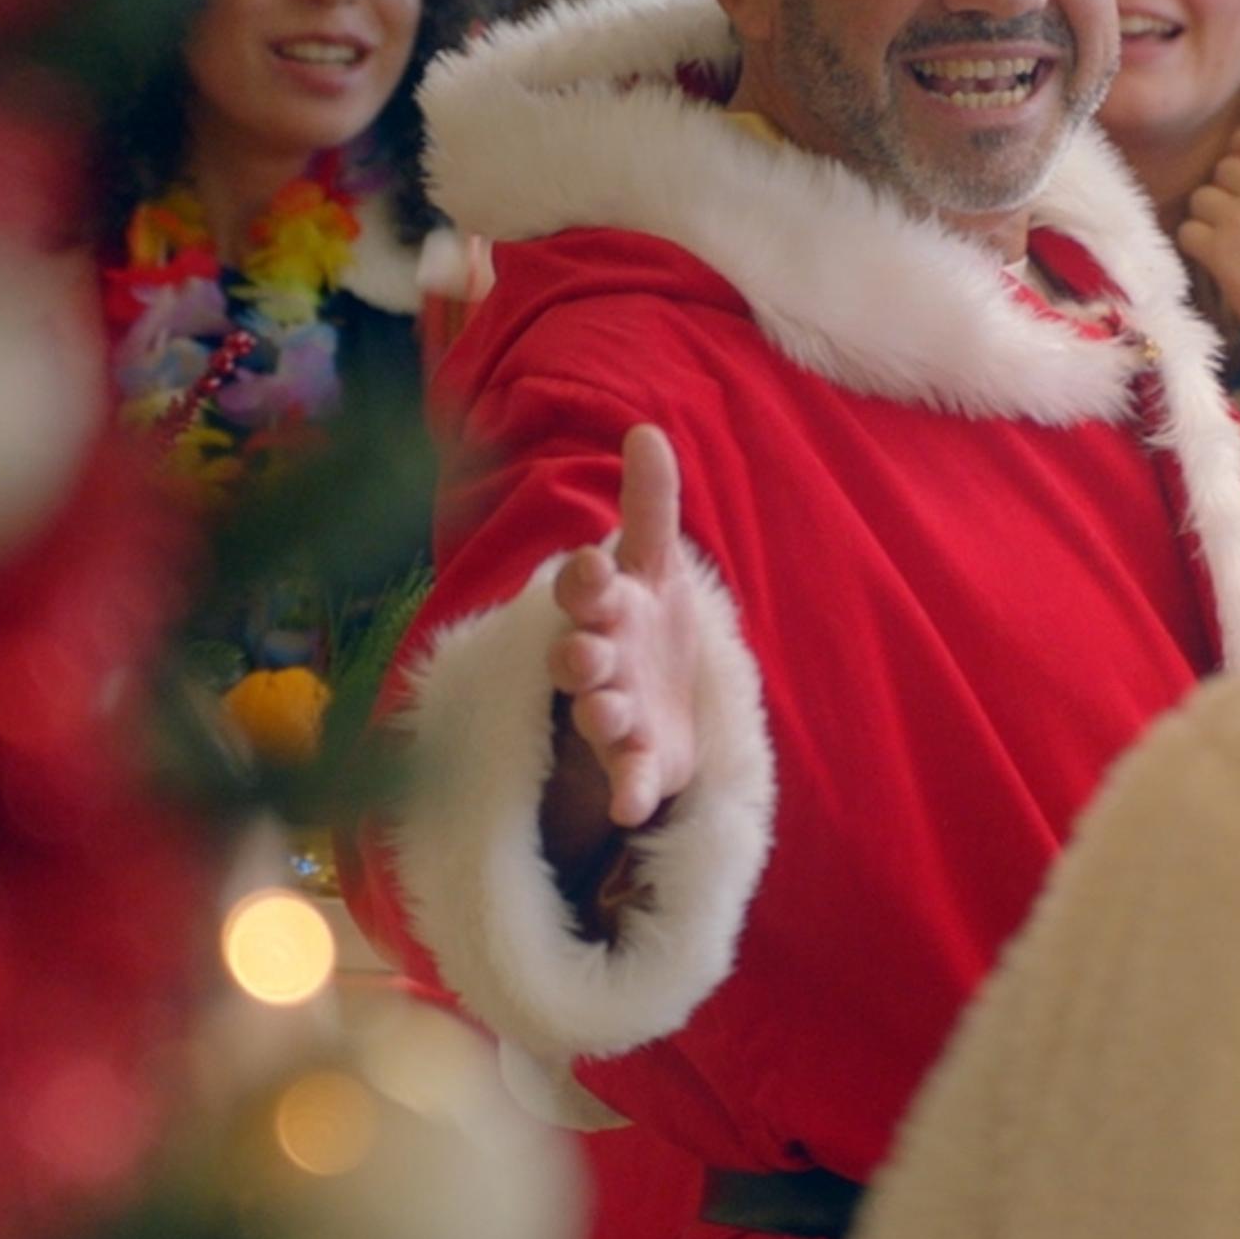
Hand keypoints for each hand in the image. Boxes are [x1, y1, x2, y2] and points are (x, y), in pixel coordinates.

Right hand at [545, 426, 703, 831]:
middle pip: (580, 657)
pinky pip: (627, 781)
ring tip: (608, 714)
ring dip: (601, 714)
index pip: (587, 590)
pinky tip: (630, 809)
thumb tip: (647, 429)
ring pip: (599, 716)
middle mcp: (601, 662)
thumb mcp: (654, 562)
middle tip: (585, 651)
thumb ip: (650, 505)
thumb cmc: (644, 621)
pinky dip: (626, 793)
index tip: (593, 565)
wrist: (659, 697)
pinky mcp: (636, 762)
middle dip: (580, 655)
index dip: (587, 580)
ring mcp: (615, 715)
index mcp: (605, 609)